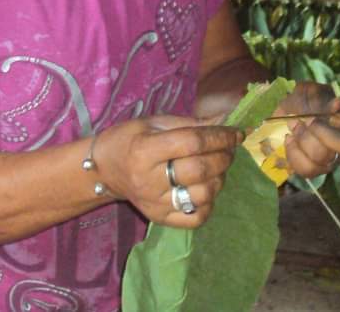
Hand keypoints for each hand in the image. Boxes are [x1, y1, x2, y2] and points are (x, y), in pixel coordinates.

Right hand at [95, 116, 242, 228]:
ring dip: (220, 178)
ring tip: (218, 167)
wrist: (103, 170)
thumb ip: (190, 123)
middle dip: (224, 156)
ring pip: (203, 194)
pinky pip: (195, 217)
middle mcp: (149, 180)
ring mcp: (155, 203)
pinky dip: (209, 203)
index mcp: (145, 150)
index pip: (192, 143)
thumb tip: (224, 121)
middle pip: (200, 169)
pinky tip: (206, 189)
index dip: (219, 136)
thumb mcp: (153, 123)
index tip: (236, 133)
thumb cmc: (129, 139)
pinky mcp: (160, 219)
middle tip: (229, 149)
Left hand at [275, 81, 339, 179]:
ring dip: (304, 140)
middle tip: (308, 121)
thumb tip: (338, 105)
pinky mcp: (316, 169)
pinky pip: (308, 169)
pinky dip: (294, 152)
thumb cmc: (301, 102)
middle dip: (323, 134)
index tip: (334, 117)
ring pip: (325, 158)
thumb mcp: (309, 92)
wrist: (280, 116)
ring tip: (294, 126)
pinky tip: (289, 138)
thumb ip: (322, 97)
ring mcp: (333, 158)